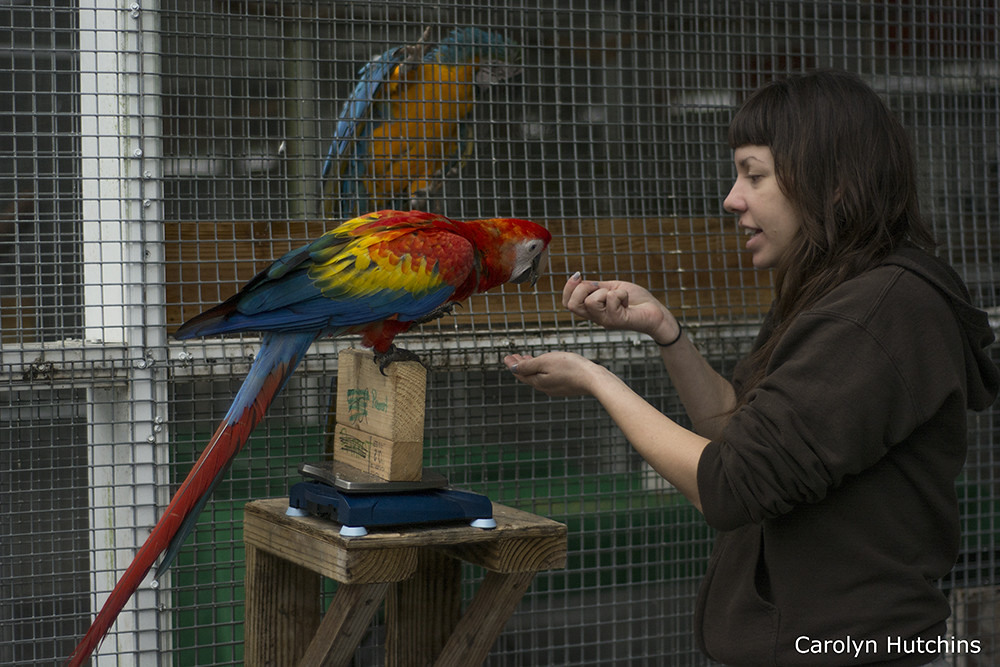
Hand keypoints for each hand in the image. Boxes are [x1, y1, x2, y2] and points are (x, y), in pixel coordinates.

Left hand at [503, 352, 606, 396]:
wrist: (593, 379)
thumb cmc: (571, 368)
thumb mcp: (545, 362)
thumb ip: (528, 366)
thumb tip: (512, 368)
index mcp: (538, 382)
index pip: (520, 374)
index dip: (512, 364)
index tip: (506, 357)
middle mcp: (545, 387)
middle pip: (528, 376)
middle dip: (520, 365)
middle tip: (514, 357)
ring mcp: (555, 388)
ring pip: (538, 377)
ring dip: (531, 367)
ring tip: (527, 358)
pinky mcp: (565, 386)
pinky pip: (548, 378)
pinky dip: (542, 370)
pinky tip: (545, 365)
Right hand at [562, 272, 679, 343]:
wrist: (656, 312)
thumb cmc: (636, 301)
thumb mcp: (612, 288)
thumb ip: (596, 287)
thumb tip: (578, 279)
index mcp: (593, 310)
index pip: (567, 304)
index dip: (568, 288)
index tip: (579, 276)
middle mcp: (596, 318)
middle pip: (571, 305)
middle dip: (582, 289)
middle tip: (600, 288)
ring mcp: (605, 320)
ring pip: (591, 302)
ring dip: (606, 292)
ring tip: (618, 296)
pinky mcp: (617, 320)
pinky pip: (611, 299)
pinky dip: (620, 294)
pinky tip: (627, 300)